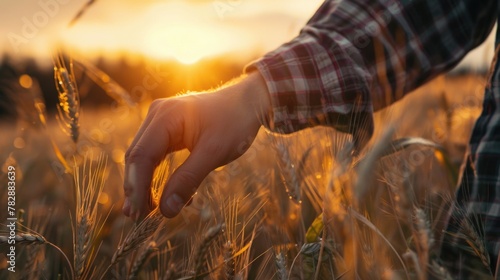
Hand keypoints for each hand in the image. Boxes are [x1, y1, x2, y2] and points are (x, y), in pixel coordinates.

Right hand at [122, 72, 270, 220]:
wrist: (249, 101)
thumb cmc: (234, 122)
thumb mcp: (214, 153)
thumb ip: (189, 180)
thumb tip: (166, 210)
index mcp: (166, 116)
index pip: (142, 156)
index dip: (137, 188)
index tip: (138, 215)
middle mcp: (158, 115)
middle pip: (138, 156)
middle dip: (137, 188)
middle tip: (137, 218)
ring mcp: (161, 120)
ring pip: (144, 156)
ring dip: (146, 184)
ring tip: (148, 211)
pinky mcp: (168, 128)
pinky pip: (157, 154)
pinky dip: (159, 175)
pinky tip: (168, 195)